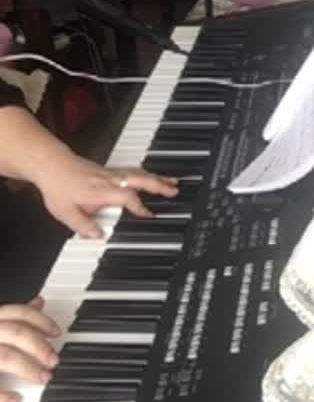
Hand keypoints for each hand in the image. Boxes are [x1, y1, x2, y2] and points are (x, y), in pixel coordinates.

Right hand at [0, 297, 59, 401]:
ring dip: (28, 368)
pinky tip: (15, 399)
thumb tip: (38, 303)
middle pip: (15, 332)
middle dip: (39, 346)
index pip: (17, 312)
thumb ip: (11, 316)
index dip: (40, 321)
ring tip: (43, 378)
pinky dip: (1, 395)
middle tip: (54, 360)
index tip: (56, 332)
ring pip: (4, 356)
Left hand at [36, 151, 178, 238]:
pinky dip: (146, 174)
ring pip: (138, 173)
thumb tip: (98, 235)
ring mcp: (110, 173)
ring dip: (157, 178)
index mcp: (101, 191)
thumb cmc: (59, 186)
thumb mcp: (65, 212)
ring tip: (172, 182)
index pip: (127, 197)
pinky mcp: (109, 171)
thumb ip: (82, 226)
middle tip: (174, 190)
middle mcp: (109, 180)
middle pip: (140, 179)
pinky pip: (133, 171)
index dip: (139, 207)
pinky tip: (152, 178)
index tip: (149, 215)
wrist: (51, 165)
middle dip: (159, 185)